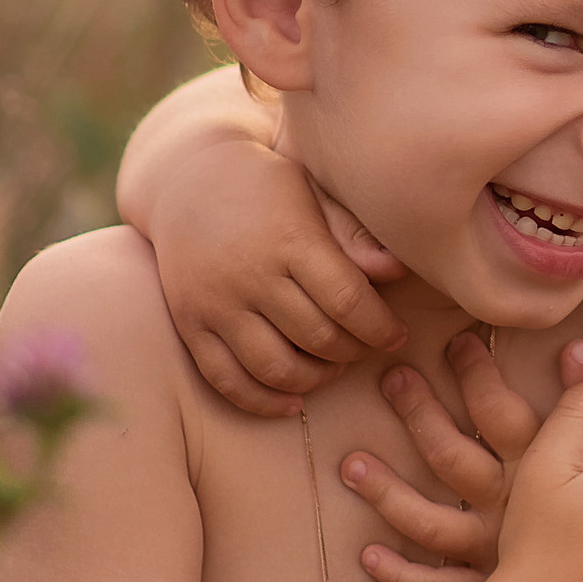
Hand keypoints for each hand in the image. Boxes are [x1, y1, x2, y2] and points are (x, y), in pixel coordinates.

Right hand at [152, 142, 408, 415]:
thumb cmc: (267, 189)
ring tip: (333, 366)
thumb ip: (353, 234)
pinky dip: (263, 401)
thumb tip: (397, 270)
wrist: (184, 179)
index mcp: (289, 238)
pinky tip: (293, 401)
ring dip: (317, 379)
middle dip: (355, 352)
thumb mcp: (313, 192)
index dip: (381, 328)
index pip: (348, 302)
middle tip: (366, 346)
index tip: (397, 335)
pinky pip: (226, 380)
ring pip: (277, 368)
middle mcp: (250, 274)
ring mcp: (216, 303)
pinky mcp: (190, 324)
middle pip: (318, 338)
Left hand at [346, 334, 582, 581]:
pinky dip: (402, 574)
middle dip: (419, 415)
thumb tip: (582, 349)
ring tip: (350, 464)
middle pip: (452, 457)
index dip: (476, 375)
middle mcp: (511, 509)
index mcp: (546, 471)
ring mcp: (494, 554)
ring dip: (387, 494)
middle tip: (392, 379)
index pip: (501, 412)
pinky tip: (369, 555)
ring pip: (429, 522)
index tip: (456, 341)